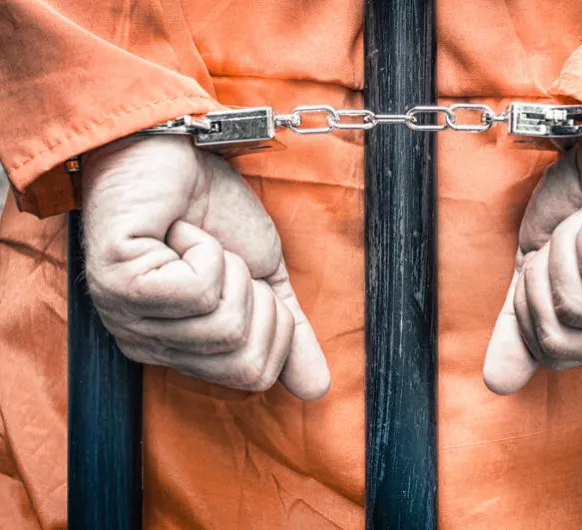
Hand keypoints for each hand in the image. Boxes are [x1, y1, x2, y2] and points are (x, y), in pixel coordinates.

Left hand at [81, 136, 329, 398]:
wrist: (177, 149)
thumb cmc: (213, 210)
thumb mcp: (265, 277)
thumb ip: (289, 331)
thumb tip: (318, 388)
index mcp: (182, 349)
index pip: (254, 375)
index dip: (274, 324)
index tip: (247, 278)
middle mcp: (149, 345)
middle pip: (244, 362)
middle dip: (256, 298)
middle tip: (224, 259)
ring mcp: (128, 318)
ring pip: (224, 325)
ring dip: (229, 267)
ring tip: (197, 242)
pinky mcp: (119, 284)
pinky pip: (199, 290)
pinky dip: (207, 249)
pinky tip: (176, 231)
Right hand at [483, 140, 581, 394]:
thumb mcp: (538, 262)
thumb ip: (520, 320)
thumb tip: (495, 383)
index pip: (556, 354)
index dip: (528, 305)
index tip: (543, 260)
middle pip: (560, 336)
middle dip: (542, 274)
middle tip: (571, 231)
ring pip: (578, 304)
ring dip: (567, 243)